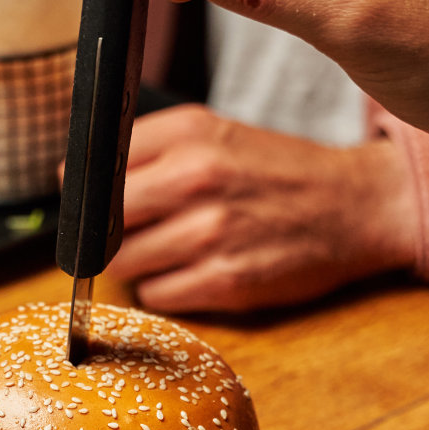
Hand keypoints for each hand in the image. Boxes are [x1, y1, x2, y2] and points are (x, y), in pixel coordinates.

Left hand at [113, 105, 415, 311]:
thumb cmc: (276, 173)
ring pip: (124, 263)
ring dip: (138, 264)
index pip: (96, 166)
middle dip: (107, 234)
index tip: (92, 201)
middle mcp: (196, 177)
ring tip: (171, 251)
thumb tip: (72, 177)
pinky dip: (165, 290)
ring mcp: (210, 233)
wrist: (356, 206)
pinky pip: (157, 296)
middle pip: (102, 222)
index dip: (87, 190)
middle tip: (131, 233)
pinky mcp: (225, 281)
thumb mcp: (215, 134)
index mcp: (189, 134)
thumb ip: (147, 149)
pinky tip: (192, 273)